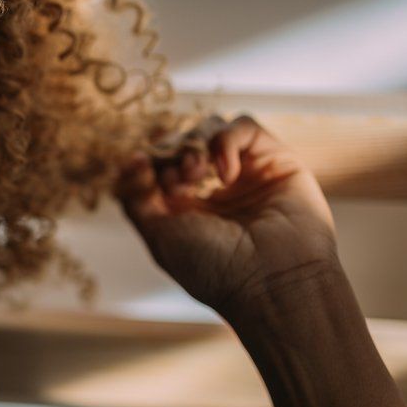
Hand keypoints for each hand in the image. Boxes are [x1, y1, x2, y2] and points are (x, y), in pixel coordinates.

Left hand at [113, 113, 342, 318]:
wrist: (270, 281)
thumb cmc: (213, 266)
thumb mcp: (158, 234)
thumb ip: (136, 198)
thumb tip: (132, 159)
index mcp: (185, 205)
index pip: (158, 162)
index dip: (148, 162)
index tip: (146, 177)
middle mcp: (214, 187)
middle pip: (182, 141)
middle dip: (171, 154)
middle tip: (178, 181)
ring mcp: (245, 171)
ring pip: (210, 128)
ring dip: (195, 144)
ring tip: (197, 175)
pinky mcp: (274, 159)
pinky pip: (243, 125)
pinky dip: (226, 141)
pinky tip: (226, 175)